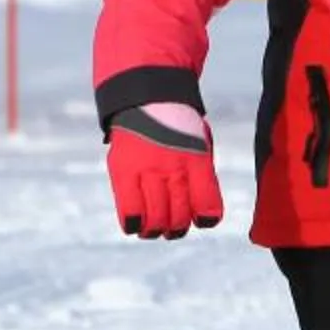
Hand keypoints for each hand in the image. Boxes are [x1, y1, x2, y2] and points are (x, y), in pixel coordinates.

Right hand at [106, 101, 224, 238]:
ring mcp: (147, 170)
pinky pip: (130, 213)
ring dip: (156, 230)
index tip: (201, 219)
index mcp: (198, 161)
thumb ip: (201, 179)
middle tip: (173, 225)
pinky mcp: (122, 172)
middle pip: (180, 218)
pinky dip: (134, 225)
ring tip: (154, 226)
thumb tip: (203, 217)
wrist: (148, 99)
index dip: (206, 219)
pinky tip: (136, 223)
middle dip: (178, 228)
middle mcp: (174, 167)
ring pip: (156, 220)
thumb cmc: (178, 130)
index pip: (207, 206)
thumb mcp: (200, 147)